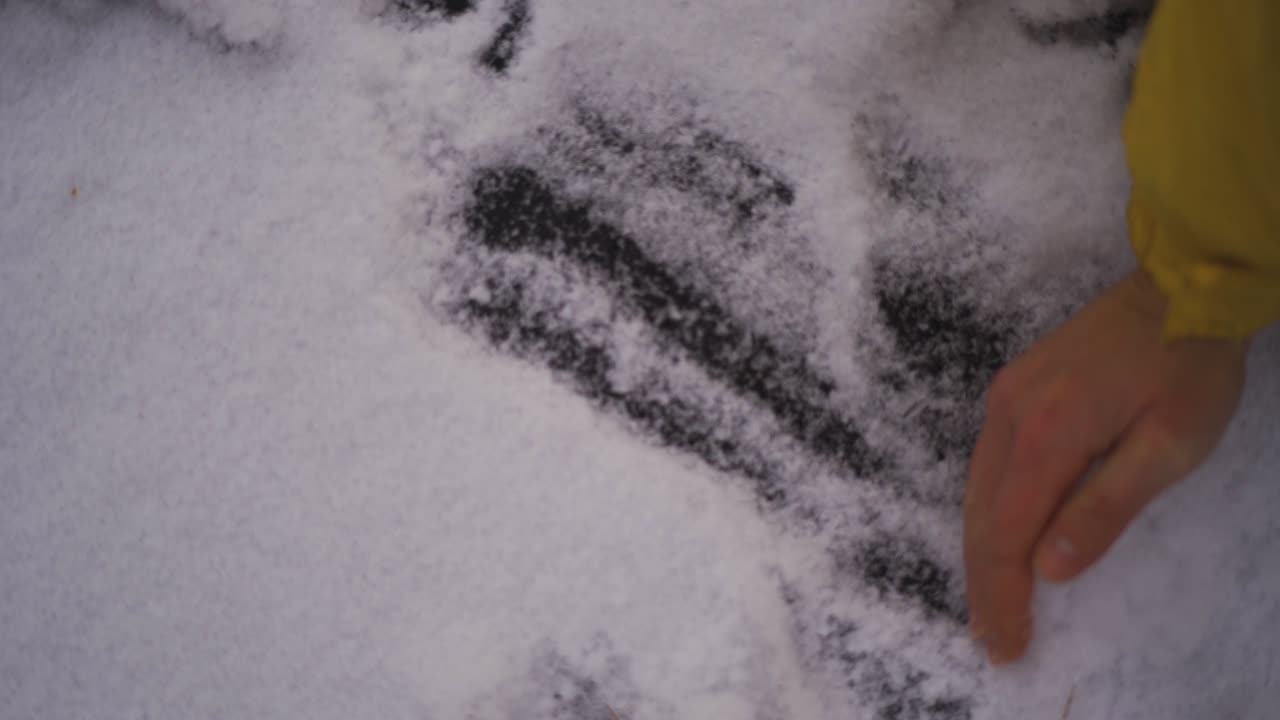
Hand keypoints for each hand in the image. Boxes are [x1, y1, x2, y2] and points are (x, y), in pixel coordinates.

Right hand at [964, 269, 1249, 663]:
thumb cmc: (1187, 369)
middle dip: (985, 583)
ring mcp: (1005, 398)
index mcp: (1046, 433)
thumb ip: (1105, 507)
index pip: (1008, 532)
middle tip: (993, 639)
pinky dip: (988, 512)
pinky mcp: (1012, 388)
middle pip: (981, 516)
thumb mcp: (1168, 445)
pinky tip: (998, 536)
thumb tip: (1050, 568)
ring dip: (982, 551)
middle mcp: (1009, 415)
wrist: (1179, 284)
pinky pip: (987, 465)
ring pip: (977, 491)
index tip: (1007, 643)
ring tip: (991, 601)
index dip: (1004, 593)